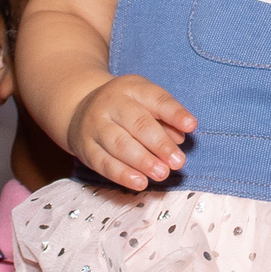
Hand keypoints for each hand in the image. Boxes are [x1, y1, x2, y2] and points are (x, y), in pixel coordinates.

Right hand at [68, 74, 196, 190]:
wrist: (79, 109)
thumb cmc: (125, 108)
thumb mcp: (145, 102)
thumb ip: (165, 119)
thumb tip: (180, 138)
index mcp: (132, 88)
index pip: (156, 98)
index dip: (174, 112)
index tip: (191, 125)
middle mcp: (111, 103)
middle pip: (137, 123)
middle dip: (160, 144)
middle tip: (178, 161)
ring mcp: (95, 125)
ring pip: (120, 144)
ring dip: (143, 161)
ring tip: (162, 174)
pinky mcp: (85, 148)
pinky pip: (104, 162)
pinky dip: (123, 174)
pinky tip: (140, 183)